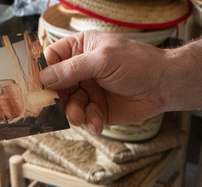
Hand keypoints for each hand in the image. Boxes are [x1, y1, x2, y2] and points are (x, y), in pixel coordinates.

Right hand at [39, 31, 167, 133]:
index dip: (43, 73)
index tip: (37, 88)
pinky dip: (88, 122)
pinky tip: (97, 123)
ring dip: (73, 113)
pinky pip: (84, 118)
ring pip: (68, 105)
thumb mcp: (103, 60)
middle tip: (59, 109)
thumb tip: (44, 77)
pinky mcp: (97, 110)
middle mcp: (81, 70)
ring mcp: (89, 90)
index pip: (51, 59)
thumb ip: (73, 68)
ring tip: (82, 117)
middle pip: (56, 87)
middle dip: (58, 100)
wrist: (163, 86)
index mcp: (80, 49)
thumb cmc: (137, 63)